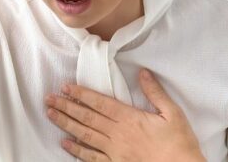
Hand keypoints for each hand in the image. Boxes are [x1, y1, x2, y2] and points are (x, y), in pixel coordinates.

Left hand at [46, 69, 205, 161]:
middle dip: (66, 106)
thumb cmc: (179, 143)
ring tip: (51, 114)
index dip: (81, 94)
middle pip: (86, 117)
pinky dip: (77, 150)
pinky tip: (65, 144)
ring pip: (84, 135)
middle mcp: (117, 134)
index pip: (99, 103)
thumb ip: (155, 93)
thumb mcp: (172, 113)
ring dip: (66, 123)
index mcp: (130, 118)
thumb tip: (143, 73)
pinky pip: (91, 157)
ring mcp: (114, 151)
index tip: (66, 87)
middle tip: (49, 98)